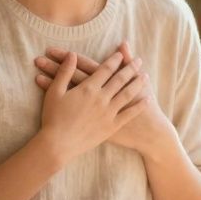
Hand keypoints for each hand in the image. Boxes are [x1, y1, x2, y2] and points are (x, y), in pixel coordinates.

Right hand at [34, 49, 148, 163]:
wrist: (58, 144)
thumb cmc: (53, 117)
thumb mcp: (55, 91)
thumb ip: (64, 72)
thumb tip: (71, 54)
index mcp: (88, 88)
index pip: (105, 69)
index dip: (115, 60)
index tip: (122, 54)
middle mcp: (102, 98)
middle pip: (120, 79)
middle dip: (131, 68)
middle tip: (139, 60)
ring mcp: (109, 113)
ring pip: (128, 94)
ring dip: (138, 83)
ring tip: (146, 75)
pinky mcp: (112, 127)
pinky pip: (129, 114)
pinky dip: (139, 106)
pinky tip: (147, 99)